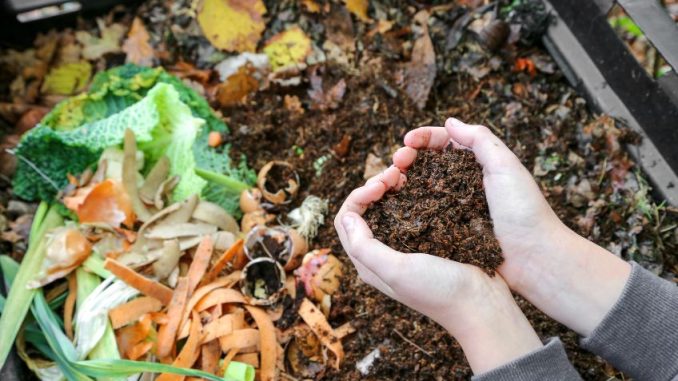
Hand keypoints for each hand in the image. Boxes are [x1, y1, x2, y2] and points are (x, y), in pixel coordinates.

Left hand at [334, 167, 542, 373]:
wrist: (482, 305)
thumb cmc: (439, 291)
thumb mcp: (397, 271)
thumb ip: (365, 247)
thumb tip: (348, 216)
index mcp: (369, 263)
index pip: (346, 220)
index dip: (358, 196)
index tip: (381, 185)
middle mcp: (383, 254)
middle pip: (365, 210)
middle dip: (374, 186)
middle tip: (396, 173)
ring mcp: (406, 246)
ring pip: (387, 207)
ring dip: (392, 187)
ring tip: (407, 174)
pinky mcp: (428, 239)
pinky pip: (411, 209)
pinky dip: (411, 193)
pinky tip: (423, 184)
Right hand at [394, 118, 630, 335]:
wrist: (534, 258)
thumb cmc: (524, 211)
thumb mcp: (506, 166)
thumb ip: (480, 140)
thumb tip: (450, 122)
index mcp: (478, 164)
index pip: (444, 142)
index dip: (423, 138)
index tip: (407, 141)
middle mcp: (463, 183)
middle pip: (427, 163)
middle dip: (408, 157)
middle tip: (396, 162)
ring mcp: (454, 207)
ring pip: (420, 187)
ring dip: (403, 180)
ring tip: (390, 181)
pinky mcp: (448, 230)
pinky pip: (423, 214)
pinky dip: (407, 206)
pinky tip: (395, 204)